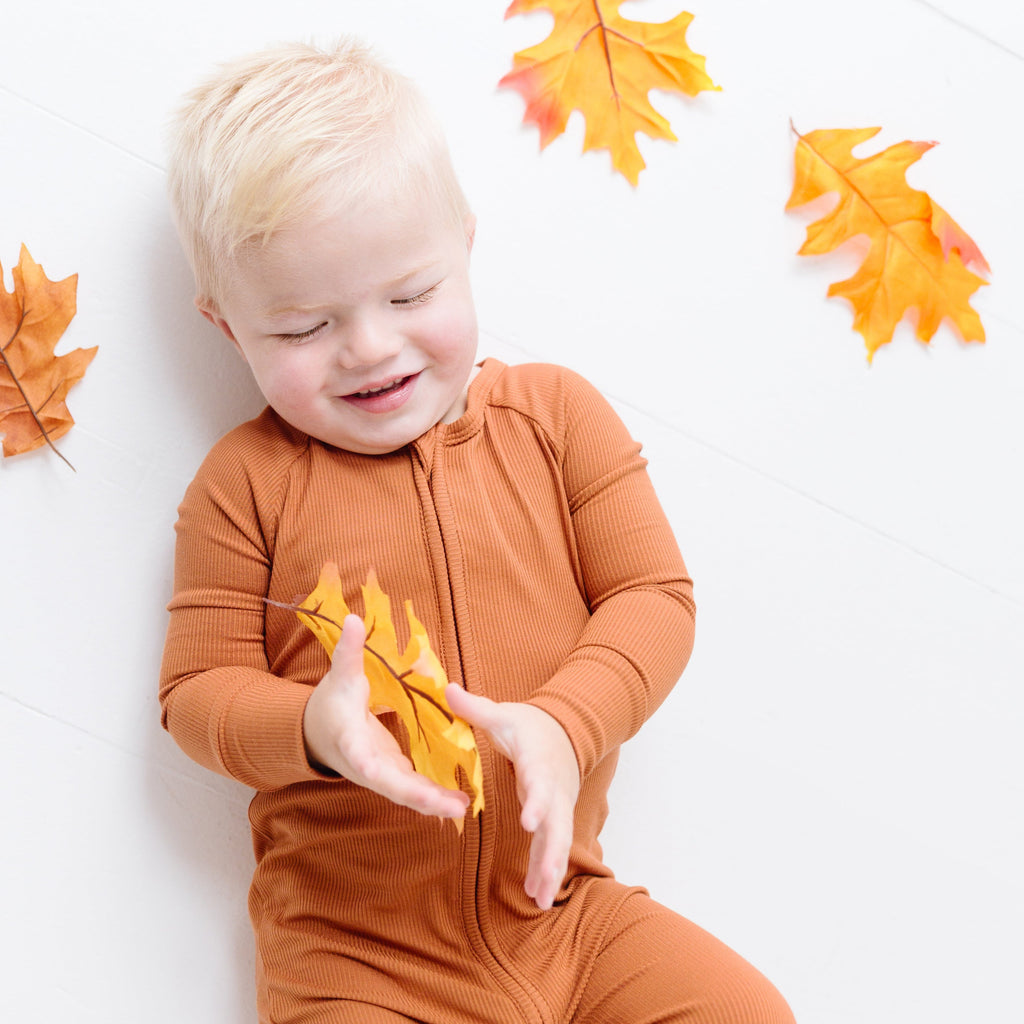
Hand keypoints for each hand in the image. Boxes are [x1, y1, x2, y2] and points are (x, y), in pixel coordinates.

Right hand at [303, 615, 469, 819]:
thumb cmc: (330, 703)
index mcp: (351, 740)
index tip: (376, 772)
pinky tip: (459, 802)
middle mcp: (365, 764)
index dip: (369, 764)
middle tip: (453, 806)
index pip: (359, 755)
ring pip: (406, 793)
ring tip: (463, 806)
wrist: (318, 734)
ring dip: (433, 802)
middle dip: (420, 796)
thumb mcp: (339, 676)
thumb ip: (348, 652)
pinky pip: (413, 790)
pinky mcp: (392, 775)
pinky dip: (433, 797)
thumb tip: (353, 619)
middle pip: (391, 785)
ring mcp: (380, 774)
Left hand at [446, 684, 579, 910]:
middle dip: (551, 852)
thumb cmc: (531, 725)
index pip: (539, 782)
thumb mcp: (504, 714)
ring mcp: (559, 805)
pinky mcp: (557, 817)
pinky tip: (538, 894)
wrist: (567, 730)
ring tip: (541, 900)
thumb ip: (475, 707)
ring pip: (559, 841)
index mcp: (538, 762)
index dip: (536, 802)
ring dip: (551, 869)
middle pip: (558, 822)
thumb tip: (445, 688)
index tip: (527, 821)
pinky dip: (547, 868)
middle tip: (544, 880)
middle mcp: (554, 788)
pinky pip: (554, 845)